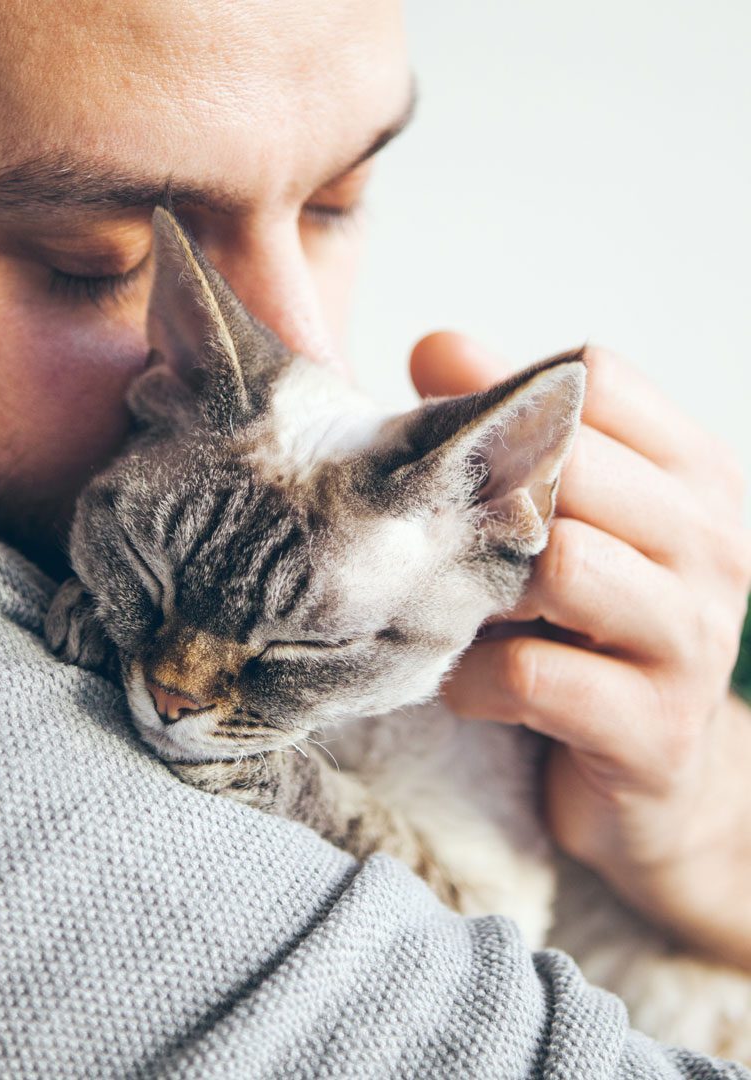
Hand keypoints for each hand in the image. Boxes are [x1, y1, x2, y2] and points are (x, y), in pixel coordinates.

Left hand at [411, 331, 750, 967]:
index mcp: (694, 475)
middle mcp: (714, 544)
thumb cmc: (588, 628)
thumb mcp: (563, 517)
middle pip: (572, 466)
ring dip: (481, 592)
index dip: (508, 399)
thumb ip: (510, 431)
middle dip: (488, 501)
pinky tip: (469, 684)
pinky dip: (473, 679)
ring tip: (463, 614)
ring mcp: (693, 639)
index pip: (598, 379)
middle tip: (442, 540)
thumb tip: (435, 345)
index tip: (459, 449)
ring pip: (561, 565)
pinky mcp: (655, 731)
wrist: (659, 780)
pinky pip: (531, 675)